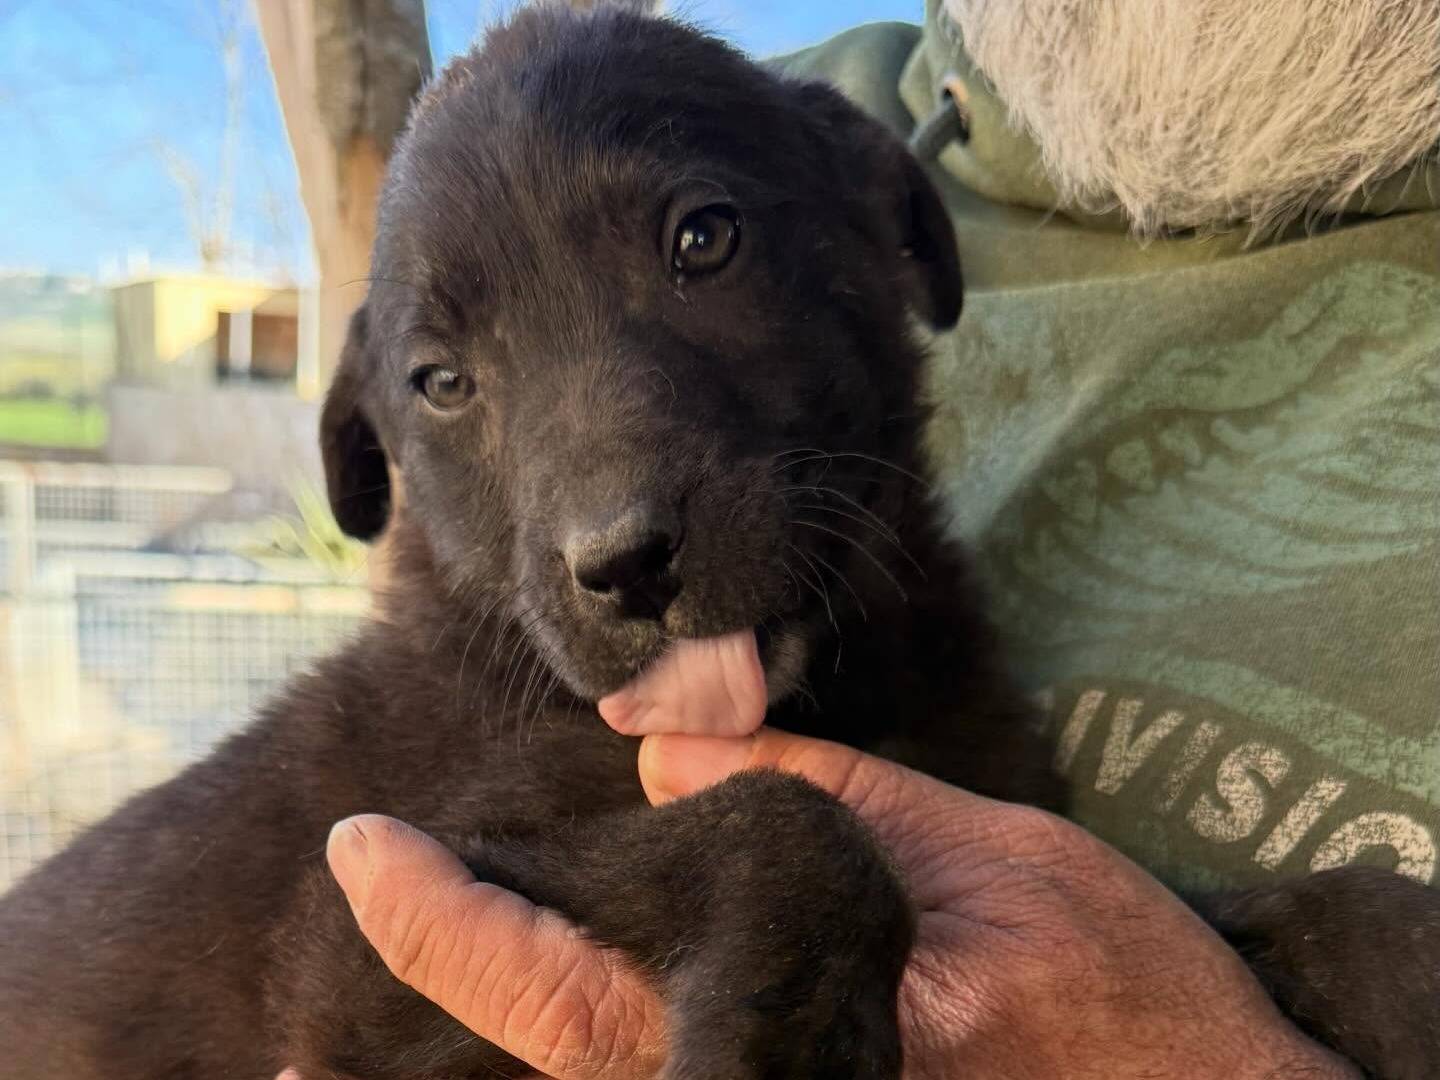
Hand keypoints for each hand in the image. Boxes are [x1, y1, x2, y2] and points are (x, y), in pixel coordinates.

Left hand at [279, 730, 1356, 1078]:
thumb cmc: (1124, 993)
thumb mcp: (987, 858)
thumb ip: (826, 800)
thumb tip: (670, 755)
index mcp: (796, 1031)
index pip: (569, 984)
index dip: (451, 920)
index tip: (363, 857)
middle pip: (549, 1045)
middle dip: (449, 962)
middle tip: (372, 875)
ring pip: (592, 1066)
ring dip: (508, 988)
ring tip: (445, 907)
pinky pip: (665, 1062)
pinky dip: (586, 1009)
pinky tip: (565, 957)